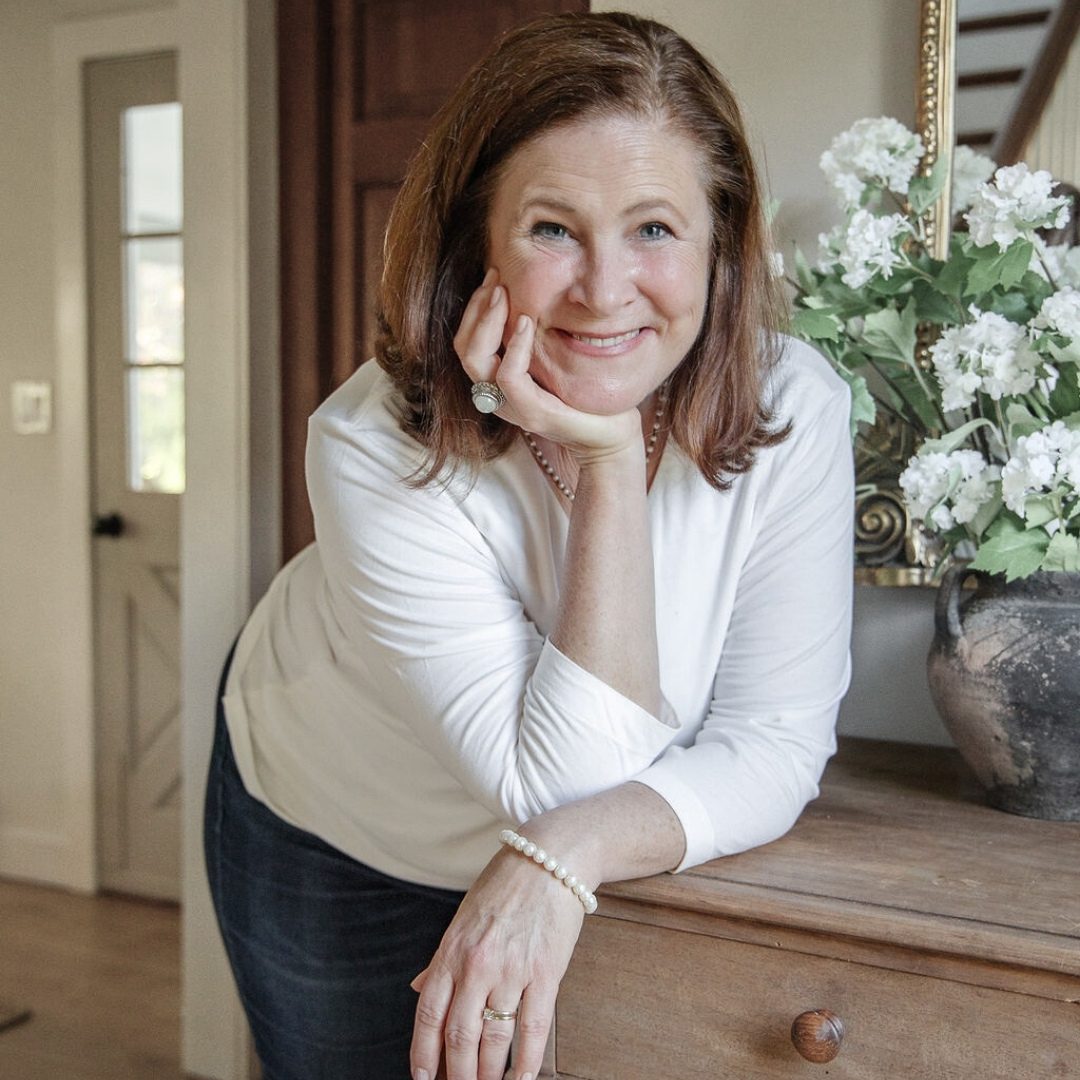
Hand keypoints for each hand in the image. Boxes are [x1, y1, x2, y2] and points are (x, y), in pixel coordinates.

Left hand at [409, 845, 586, 1079]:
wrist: (549, 858)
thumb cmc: (504, 885)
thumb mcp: (463, 917)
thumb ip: (441, 958)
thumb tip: (418, 987)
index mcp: (452, 950)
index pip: (429, 1013)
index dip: (423, 1053)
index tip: (423, 1078)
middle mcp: (477, 964)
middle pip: (459, 1034)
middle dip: (458, 1072)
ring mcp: (512, 970)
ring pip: (495, 1039)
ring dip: (490, 1073)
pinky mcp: (545, 972)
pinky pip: (533, 1028)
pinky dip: (527, 1060)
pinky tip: (523, 1077)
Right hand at [454, 269, 641, 462]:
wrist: (611, 436)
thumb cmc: (586, 396)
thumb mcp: (554, 360)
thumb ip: (536, 339)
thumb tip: (531, 296)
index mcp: (499, 383)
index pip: (468, 342)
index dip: (475, 308)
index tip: (494, 277)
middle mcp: (498, 396)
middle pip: (464, 348)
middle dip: (477, 308)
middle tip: (496, 279)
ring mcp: (512, 406)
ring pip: (475, 361)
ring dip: (487, 321)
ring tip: (504, 295)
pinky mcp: (532, 412)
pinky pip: (508, 376)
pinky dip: (515, 345)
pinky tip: (528, 322)